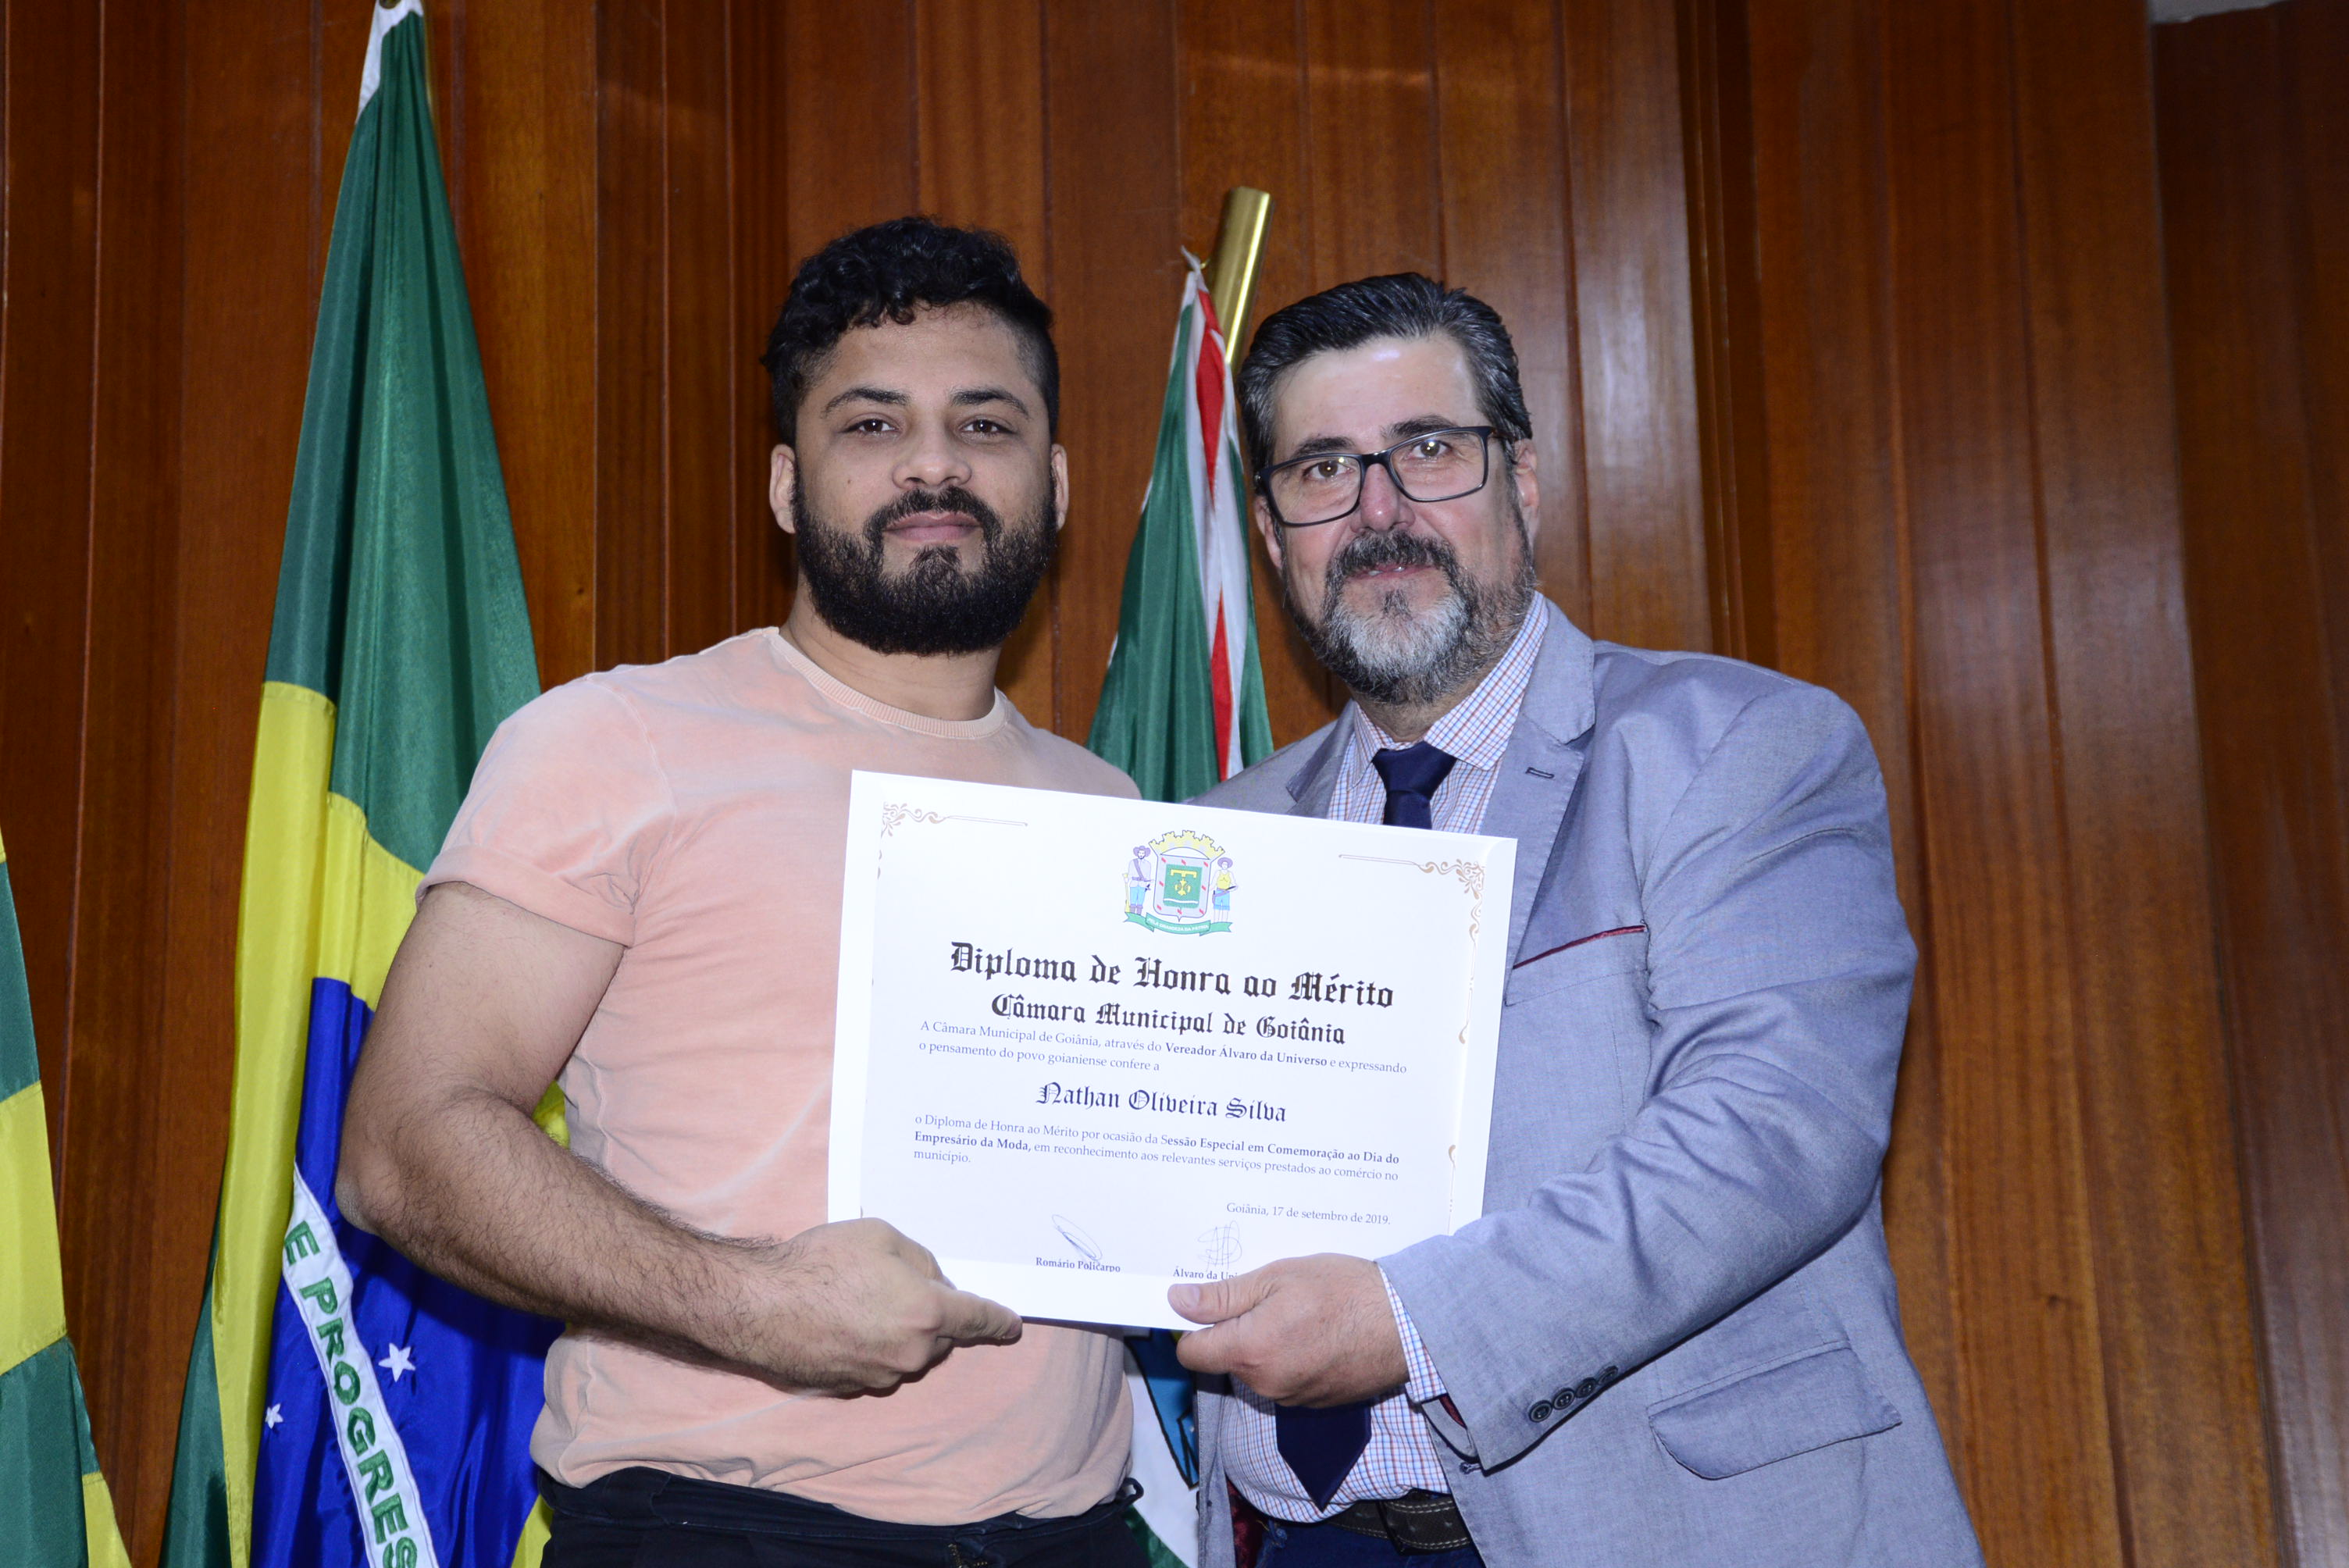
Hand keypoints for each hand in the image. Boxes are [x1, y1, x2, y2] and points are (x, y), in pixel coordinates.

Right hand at [727, 1218, 1022, 1394]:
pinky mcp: (851, 1387)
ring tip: (859, 1299)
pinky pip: (877, 1364)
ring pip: (908, 1352)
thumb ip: (921, 1261)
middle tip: (897, 1285)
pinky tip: (840, 1321)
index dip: (998, 1321)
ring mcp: (879, 1375)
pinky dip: (870, 1346)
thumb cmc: (821, 1262)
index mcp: (928, 1313)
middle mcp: (911, 1353)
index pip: (978, 1320)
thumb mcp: (882, 1236)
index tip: (1012, 1326)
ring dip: (898, 1331)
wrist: (759, 1304)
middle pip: (941, 1337)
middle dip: (932, 1314)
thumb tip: (934, 1281)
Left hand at [1170, 1254, 1406, 1405]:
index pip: (1192, 1353)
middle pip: (1226, 1359)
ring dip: (1264, 1344)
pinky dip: (1290, 1358)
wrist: (1406, 1323)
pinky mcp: (1314, 1403)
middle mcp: (1265, 1383)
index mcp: (1250, 1350)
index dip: (1193, 1326)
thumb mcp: (1278, 1277)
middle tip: (1264, 1296)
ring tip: (1297, 1311)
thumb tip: (1179, 1300)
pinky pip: (1284, 1380)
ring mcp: (1291, 1397)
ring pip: (1256, 1370)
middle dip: (1235, 1330)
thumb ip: (1224, 1296)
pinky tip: (1315, 1332)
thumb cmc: (1344, 1291)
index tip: (1206, 1304)